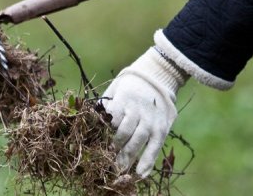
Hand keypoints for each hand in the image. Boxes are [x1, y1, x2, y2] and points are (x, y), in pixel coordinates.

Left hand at [101, 47, 187, 177]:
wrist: (155, 78)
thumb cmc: (127, 88)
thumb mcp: (114, 90)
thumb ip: (105, 106)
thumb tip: (91, 123)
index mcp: (122, 99)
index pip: (111, 119)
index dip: (103, 133)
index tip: (95, 144)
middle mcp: (137, 110)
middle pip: (124, 132)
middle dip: (114, 148)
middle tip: (105, 162)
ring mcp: (150, 120)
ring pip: (138, 140)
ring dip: (128, 157)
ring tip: (119, 170)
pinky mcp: (161, 128)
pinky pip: (155, 147)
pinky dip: (148, 161)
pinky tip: (140, 173)